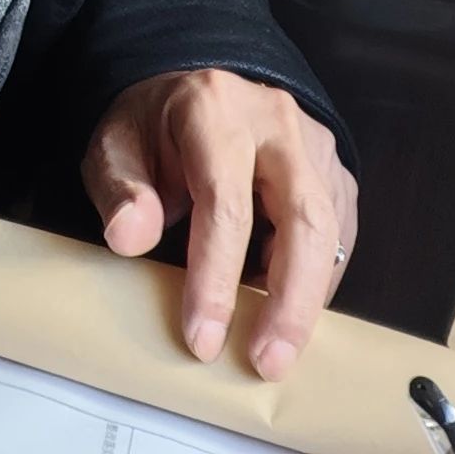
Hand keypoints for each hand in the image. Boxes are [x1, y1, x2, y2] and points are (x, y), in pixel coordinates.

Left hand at [82, 67, 358, 379]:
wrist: (191, 93)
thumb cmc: (153, 129)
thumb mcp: (114, 148)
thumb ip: (119, 191)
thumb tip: (130, 237)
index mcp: (214, 109)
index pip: (226, 203)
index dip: (216, 278)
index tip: (202, 338)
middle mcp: (276, 122)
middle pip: (304, 220)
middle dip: (290, 302)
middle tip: (267, 362)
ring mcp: (315, 146)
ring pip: (332, 233)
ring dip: (306, 298)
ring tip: (272, 345)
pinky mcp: (335, 175)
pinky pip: (340, 238)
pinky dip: (315, 281)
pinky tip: (282, 306)